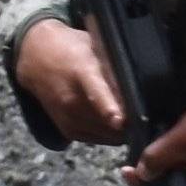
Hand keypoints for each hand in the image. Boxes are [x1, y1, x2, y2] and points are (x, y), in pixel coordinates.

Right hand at [12, 19, 132, 145]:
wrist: (36, 59)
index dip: (109, 108)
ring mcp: (67, 118)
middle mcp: (72, 100)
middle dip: (131, 123)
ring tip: (135, 118)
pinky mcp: (67, 130)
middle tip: (149, 116)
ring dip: (122, 131)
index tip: (121, 120)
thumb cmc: (72, 49)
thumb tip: (141, 80)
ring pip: (106, 135)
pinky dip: (110, 134)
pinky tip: (116, 122)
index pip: (96, 93)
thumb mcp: (95, 46)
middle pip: (106, 122)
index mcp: (82, 73)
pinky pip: (97, 140)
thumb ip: (115, 65)